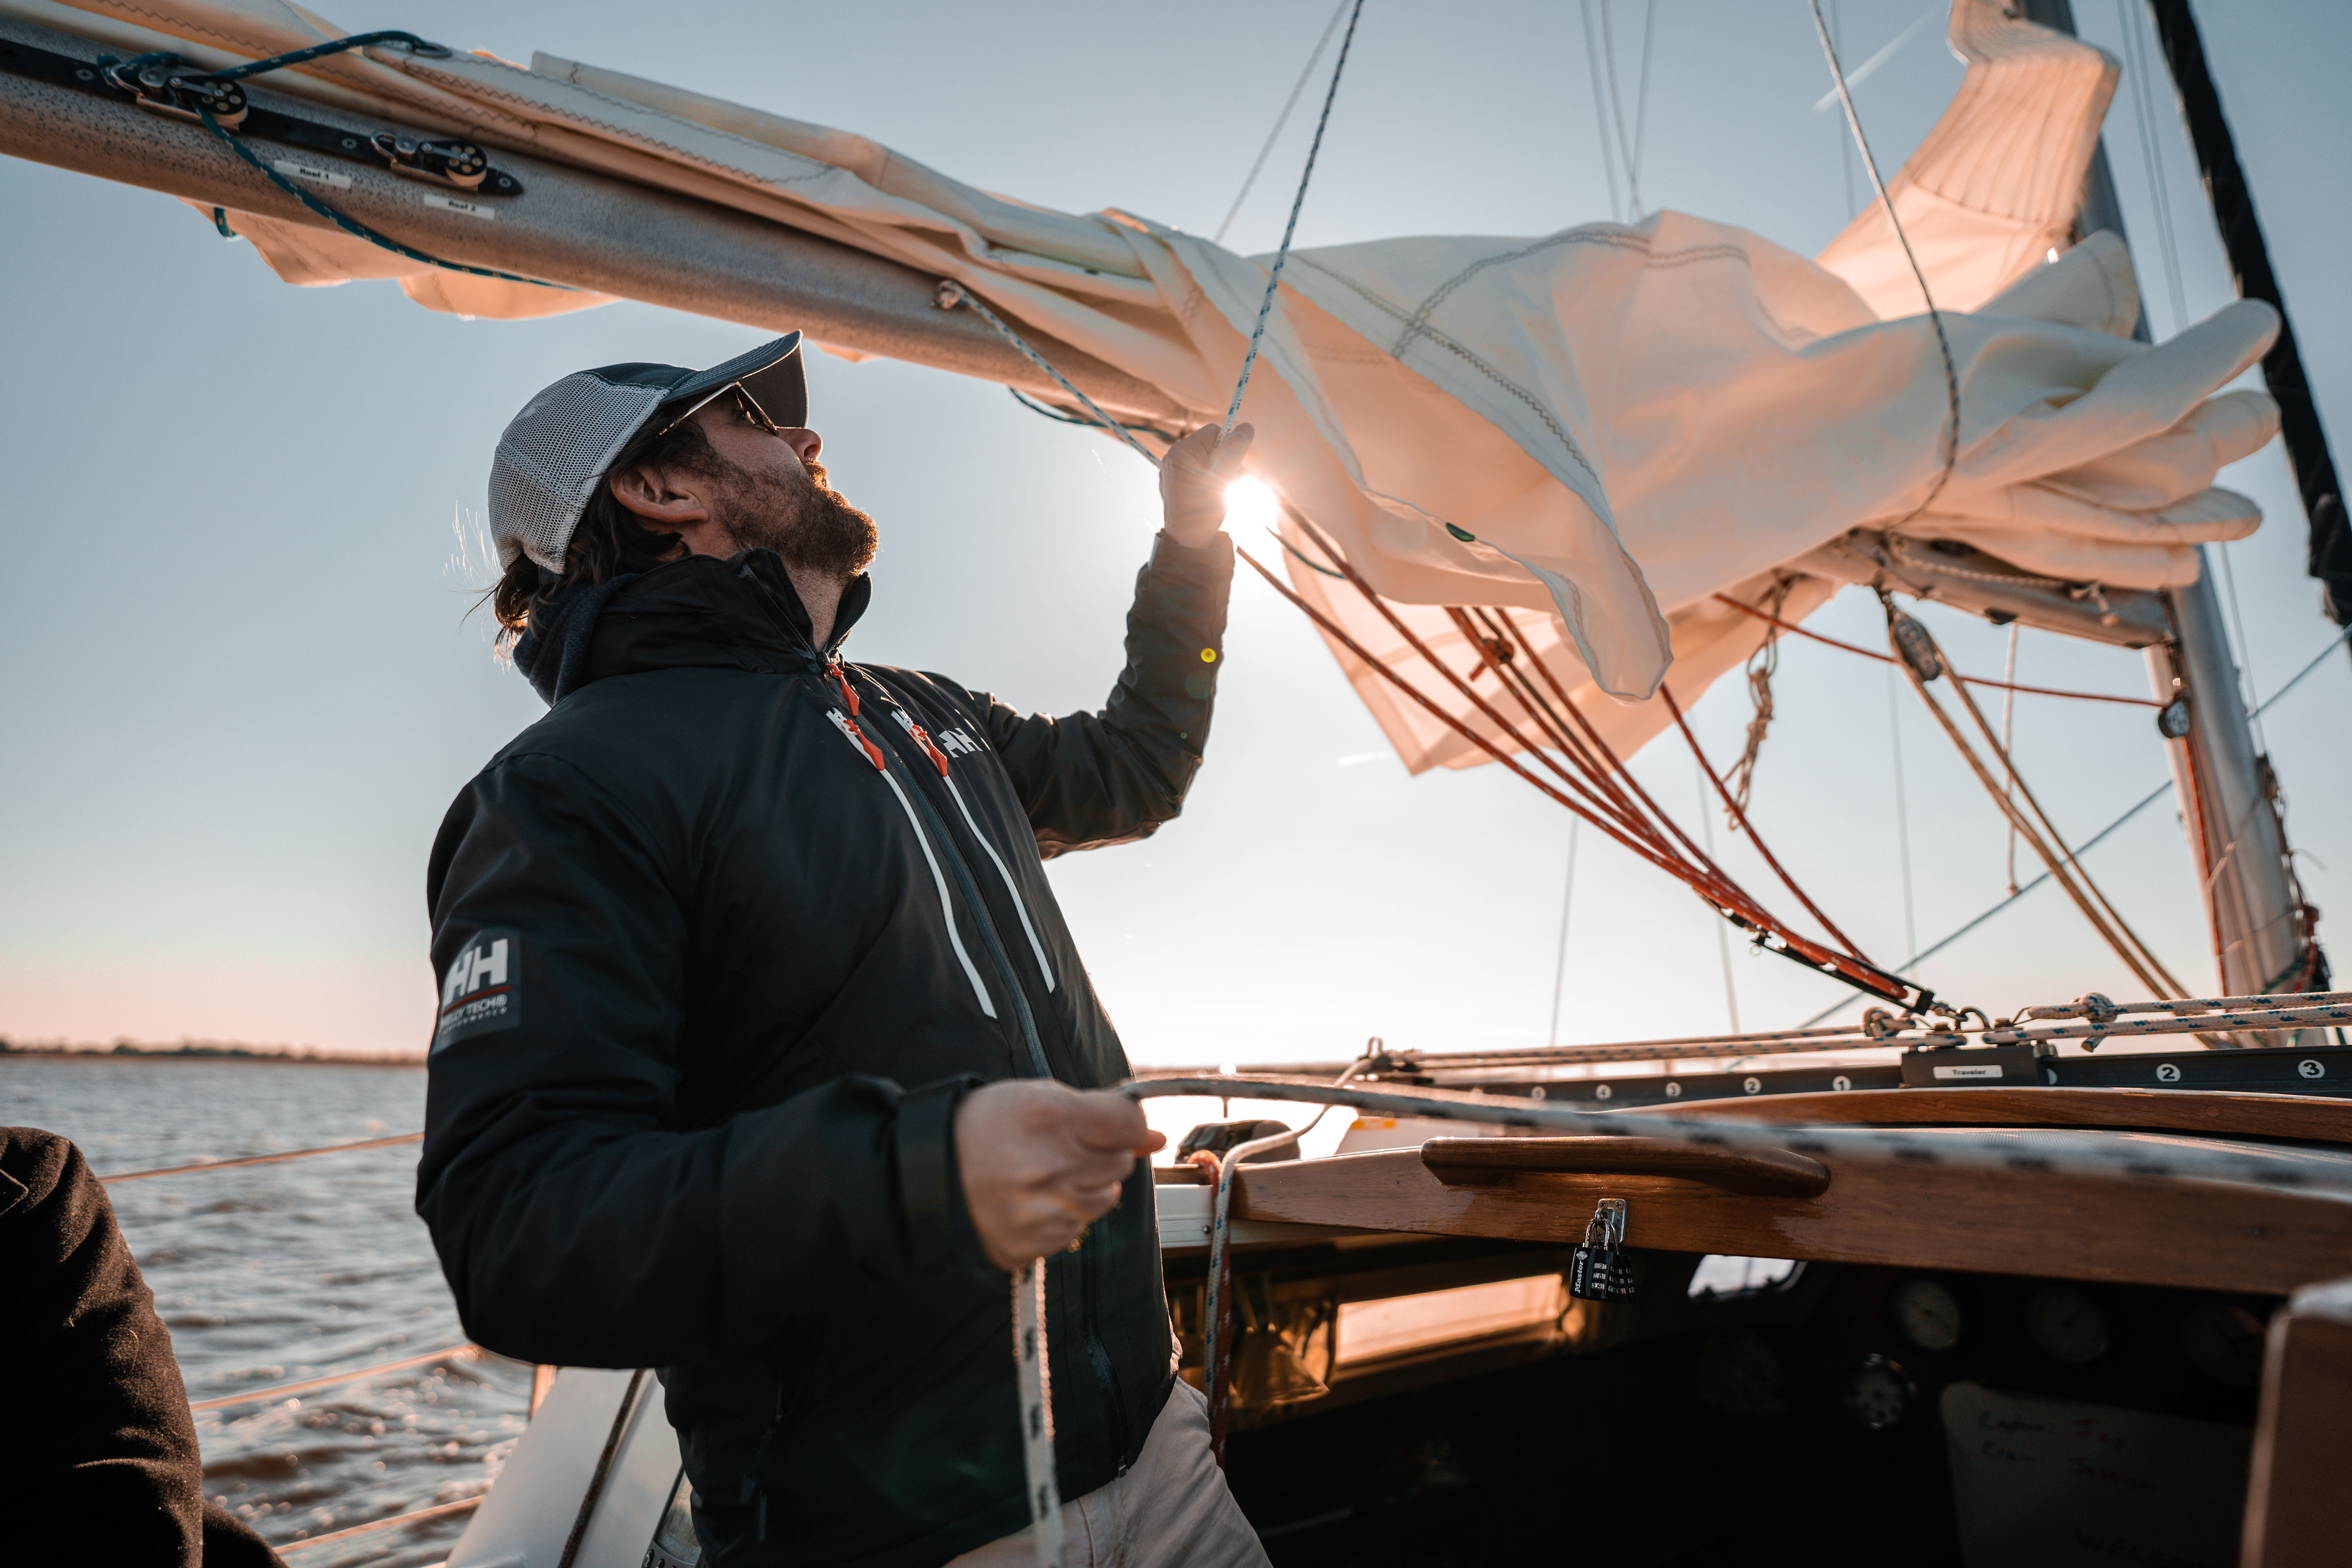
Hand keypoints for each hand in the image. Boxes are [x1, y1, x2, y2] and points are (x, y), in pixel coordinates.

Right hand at [954, 1080, 1165, 1269]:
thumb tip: (1153, 1136)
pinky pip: (1075, 1230)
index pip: (1127, 1124)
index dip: (1124, 1124)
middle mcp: (1049, 1168)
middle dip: (1100, 1154)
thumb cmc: (984, 1127)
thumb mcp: (1038, 1097)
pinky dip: (1063, 1216)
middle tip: (1062, 1148)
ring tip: (1046, 1174)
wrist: (929, 1170)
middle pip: (1119, 1164)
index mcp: (1050, 1118)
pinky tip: (1032, 1200)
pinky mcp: (1030, 1245)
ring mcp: (1040, 1212)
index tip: (1110, 1126)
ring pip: (1104, 1200)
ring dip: (1086, 1187)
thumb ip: (1100, 1112)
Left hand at [1158, 421, 1254, 547]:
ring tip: (1220, 491)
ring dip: (1220, 472)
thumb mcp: (1223, 477)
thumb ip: (1234, 450)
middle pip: (1210, 446)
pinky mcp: (1175, 484)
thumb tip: (1246, 426)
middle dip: (1226, 460)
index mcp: (1181, 451)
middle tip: (1229, 481)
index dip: (1230, 444)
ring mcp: (1172, 472)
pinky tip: (1210, 497)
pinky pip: (1198, 473)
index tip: (1239, 463)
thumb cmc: (1204, 510)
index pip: (1214, 431)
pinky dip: (1209, 481)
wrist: (1187, 541)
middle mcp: (1172, 457)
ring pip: (1206, 460)